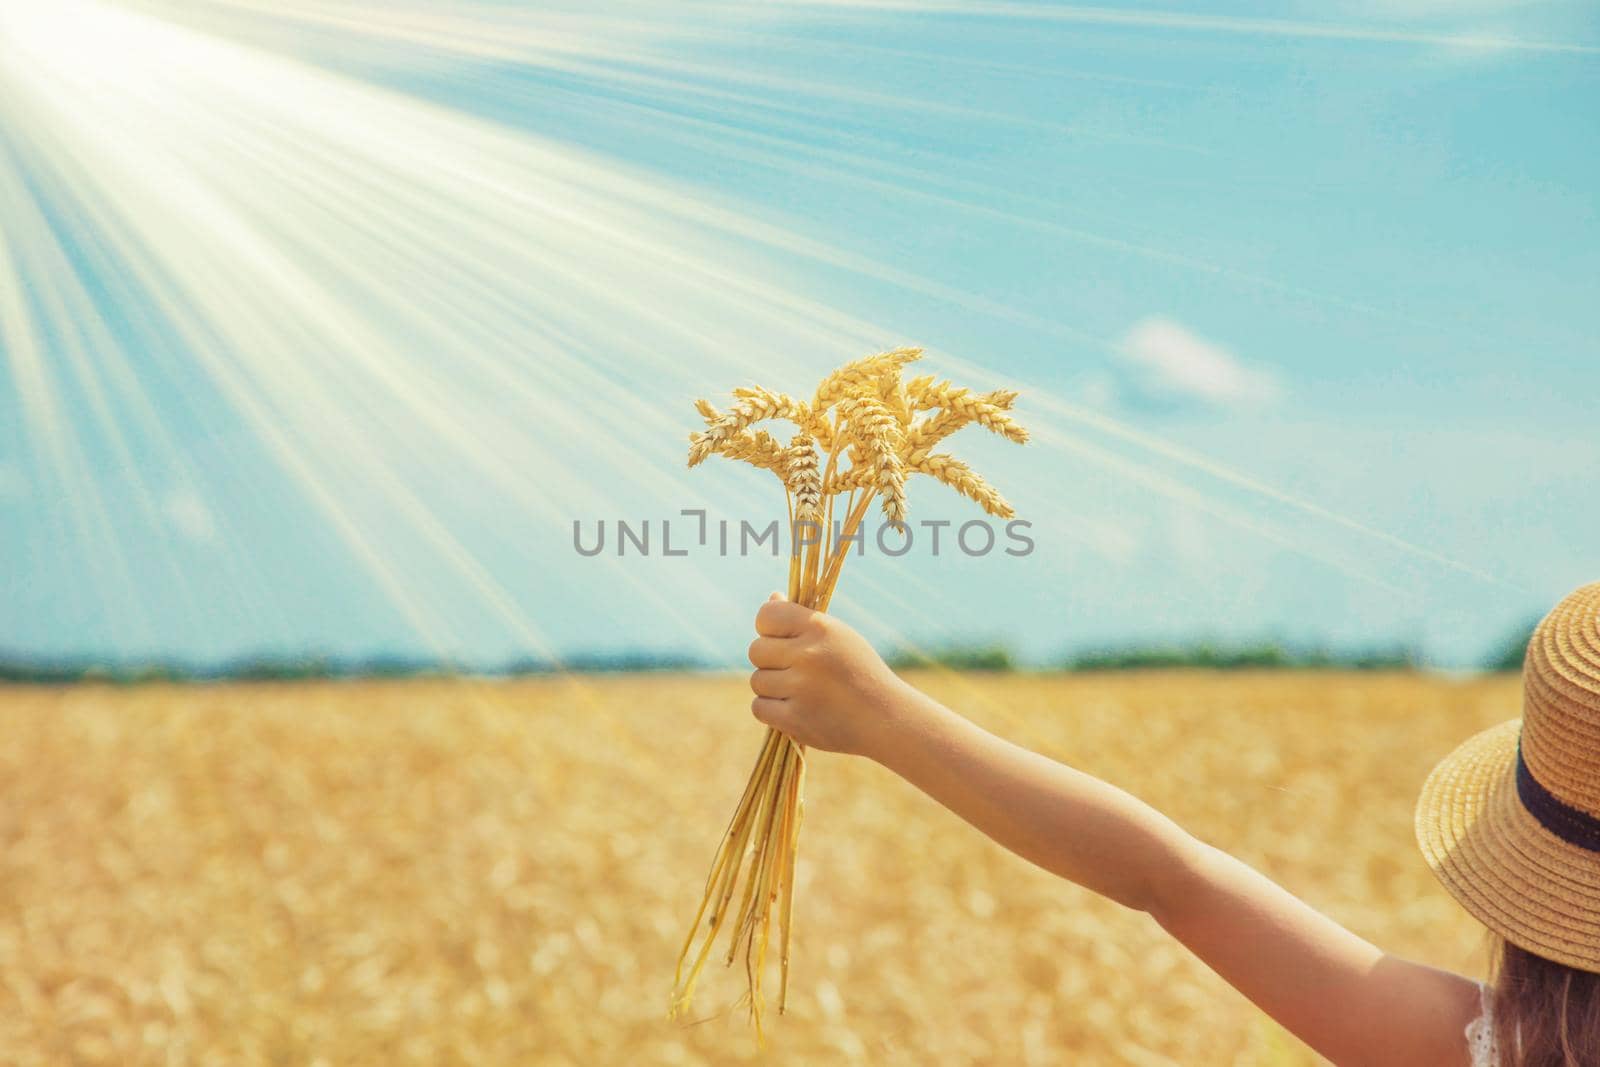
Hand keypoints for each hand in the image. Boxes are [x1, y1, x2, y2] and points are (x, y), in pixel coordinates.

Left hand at [746, 594, 909, 757]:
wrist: (885, 717)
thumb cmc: (860, 671)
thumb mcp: (838, 636)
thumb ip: (802, 619)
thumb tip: (772, 597)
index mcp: (820, 628)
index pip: (767, 616)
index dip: (768, 628)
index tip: (780, 639)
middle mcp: (808, 655)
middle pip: (756, 650)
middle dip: (770, 660)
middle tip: (794, 669)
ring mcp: (800, 689)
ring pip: (757, 681)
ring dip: (772, 688)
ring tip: (801, 691)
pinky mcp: (795, 720)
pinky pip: (759, 708)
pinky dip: (772, 711)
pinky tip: (796, 709)